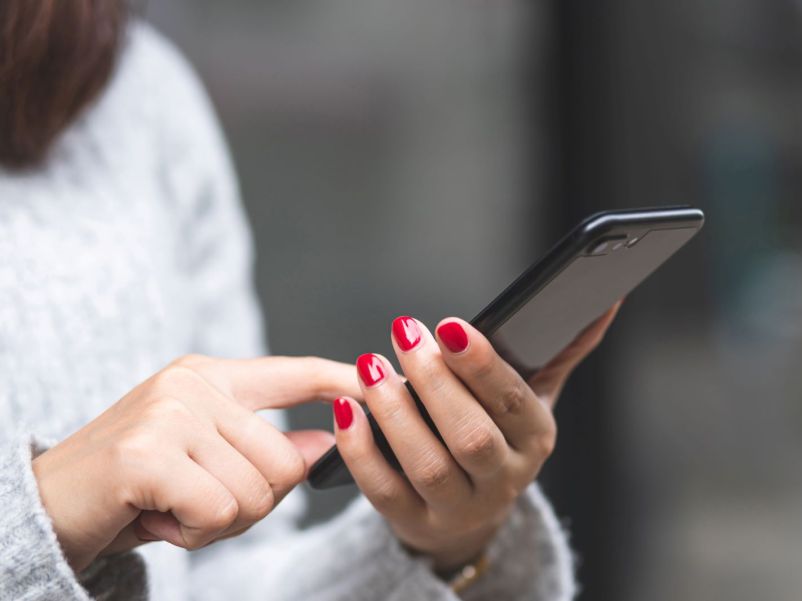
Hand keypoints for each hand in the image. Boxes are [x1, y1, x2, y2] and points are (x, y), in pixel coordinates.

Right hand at [32, 355, 359, 571]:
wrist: (46, 507)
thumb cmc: (134, 488)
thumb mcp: (204, 458)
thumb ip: (263, 446)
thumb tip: (327, 441)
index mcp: (210, 376)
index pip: (294, 372)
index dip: (341, 382)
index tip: (379, 382)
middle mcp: (193, 383)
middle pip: (285, 460)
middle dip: (253, 503)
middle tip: (197, 504)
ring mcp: (170, 413)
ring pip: (258, 490)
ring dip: (220, 521)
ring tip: (174, 507)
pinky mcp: (149, 453)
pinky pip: (220, 509)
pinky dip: (196, 532)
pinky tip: (158, 518)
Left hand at [332, 304, 620, 569]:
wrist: (469, 511)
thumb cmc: (499, 436)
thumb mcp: (530, 398)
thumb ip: (561, 350)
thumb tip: (605, 300)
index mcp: (536, 438)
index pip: (512, 401)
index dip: (481, 365)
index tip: (450, 325)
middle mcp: (504, 479)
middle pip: (471, 436)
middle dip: (435, 382)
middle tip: (404, 332)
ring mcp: (460, 508)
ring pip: (428, 465)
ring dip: (396, 413)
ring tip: (371, 366)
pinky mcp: (415, 523)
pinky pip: (384, 491)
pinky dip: (361, 452)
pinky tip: (345, 411)